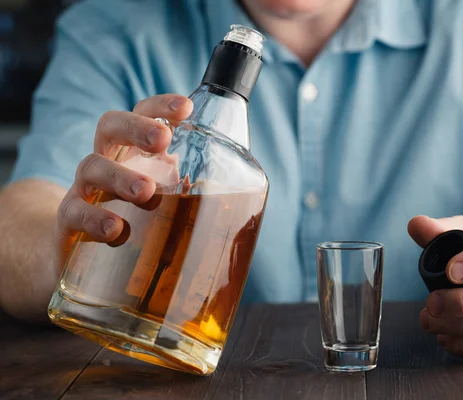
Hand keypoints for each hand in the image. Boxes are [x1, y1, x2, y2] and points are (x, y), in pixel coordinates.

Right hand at [55, 94, 192, 258]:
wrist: (80, 251)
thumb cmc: (134, 218)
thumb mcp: (164, 200)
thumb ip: (192, 193)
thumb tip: (242, 199)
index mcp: (133, 151)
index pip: (142, 114)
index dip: (160, 107)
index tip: (186, 108)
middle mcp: (107, 162)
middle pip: (110, 127)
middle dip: (135, 127)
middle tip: (162, 139)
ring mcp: (85, 190)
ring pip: (91, 167)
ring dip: (120, 176)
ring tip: (146, 191)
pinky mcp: (69, 223)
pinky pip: (73, 212)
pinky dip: (94, 218)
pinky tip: (116, 229)